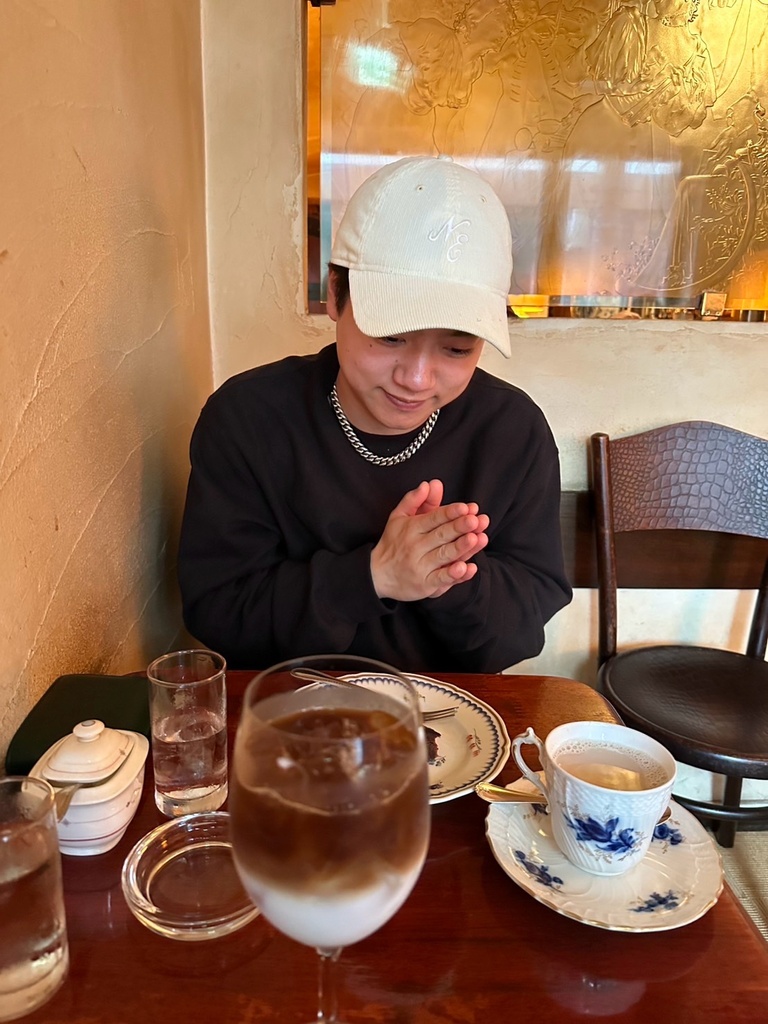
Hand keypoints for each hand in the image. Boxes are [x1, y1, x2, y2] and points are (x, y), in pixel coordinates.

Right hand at [370, 480, 488, 601]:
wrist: (377, 575)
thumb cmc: (393, 542)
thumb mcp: (399, 517)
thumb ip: (415, 500)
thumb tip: (429, 484)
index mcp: (411, 528)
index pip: (433, 518)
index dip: (449, 513)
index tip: (465, 507)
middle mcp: (416, 547)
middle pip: (441, 536)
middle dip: (459, 527)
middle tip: (475, 520)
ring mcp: (421, 567)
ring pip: (444, 556)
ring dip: (461, 548)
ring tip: (476, 538)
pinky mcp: (425, 585)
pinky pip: (442, 579)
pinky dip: (455, 575)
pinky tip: (468, 568)